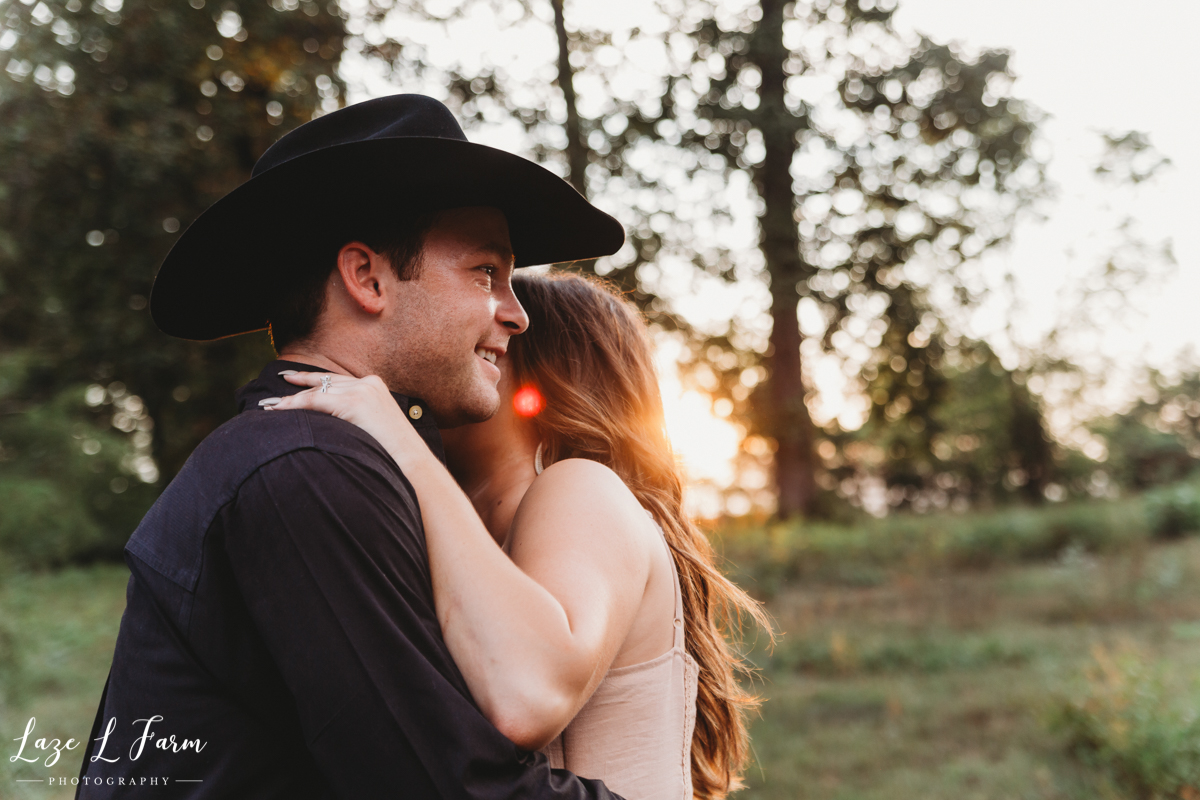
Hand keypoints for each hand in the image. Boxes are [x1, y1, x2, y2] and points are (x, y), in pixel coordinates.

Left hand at [263, 372, 430, 466]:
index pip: (336, 380)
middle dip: (297, 386)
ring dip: (291, 400)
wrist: (410, 462)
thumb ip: (356, 417)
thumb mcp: (374, 426)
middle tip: (275, 389)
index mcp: (375, 386)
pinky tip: (279, 410)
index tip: (292, 380)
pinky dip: (295, 405)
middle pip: (324, 382)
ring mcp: (362, 391)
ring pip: (316, 391)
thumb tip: (333, 422)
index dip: (312, 380)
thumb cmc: (392, 453)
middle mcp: (368, 383)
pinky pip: (316, 401)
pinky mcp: (355, 402)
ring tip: (270, 406)